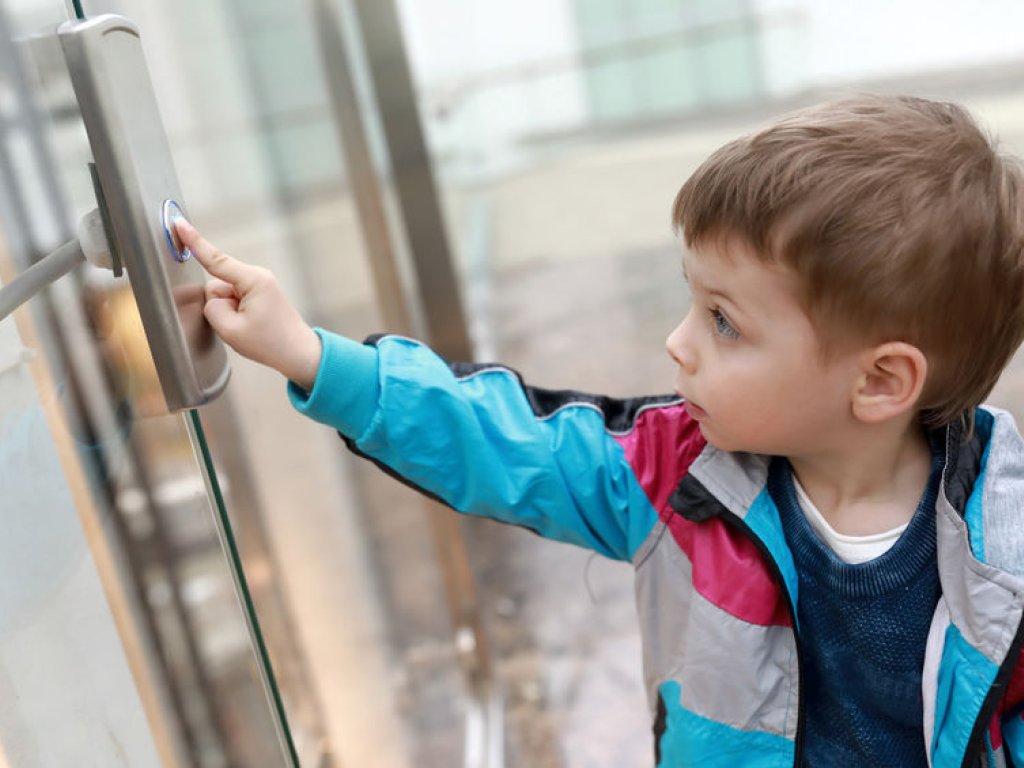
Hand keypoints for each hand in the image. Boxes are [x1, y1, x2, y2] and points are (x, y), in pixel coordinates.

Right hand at [174, 218, 321, 389]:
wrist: (298, 354)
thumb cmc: (271, 343)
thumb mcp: (231, 330)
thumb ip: (211, 309)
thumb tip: (212, 299)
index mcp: (253, 280)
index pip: (216, 260)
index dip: (194, 242)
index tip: (180, 224)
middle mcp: (257, 277)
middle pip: (216, 286)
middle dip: (219, 307)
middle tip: (241, 327)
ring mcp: (259, 284)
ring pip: (223, 296)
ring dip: (228, 313)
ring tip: (249, 328)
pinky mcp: (259, 293)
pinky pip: (233, 301)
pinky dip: (235, 314)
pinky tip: (251, 326)